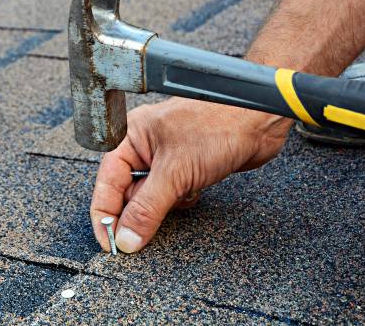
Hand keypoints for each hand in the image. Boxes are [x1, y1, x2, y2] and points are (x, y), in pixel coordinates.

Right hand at [90, 97, 292, 252]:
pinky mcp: (186, 168)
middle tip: (143, 233)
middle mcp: (144, 146)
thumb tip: (126, 238)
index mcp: (130, 137)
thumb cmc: (217, 126)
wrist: (259, 121)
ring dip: (165, 205)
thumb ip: (146, 209)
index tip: (110, 244)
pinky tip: (195, 191)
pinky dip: (181, 201)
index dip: (105, 215)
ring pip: (151, 197)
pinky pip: (171, 196)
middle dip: (139, 211)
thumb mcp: (175, 172)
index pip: (106, 183)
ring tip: (182, 193)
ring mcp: (166, 157)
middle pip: (126, 193)